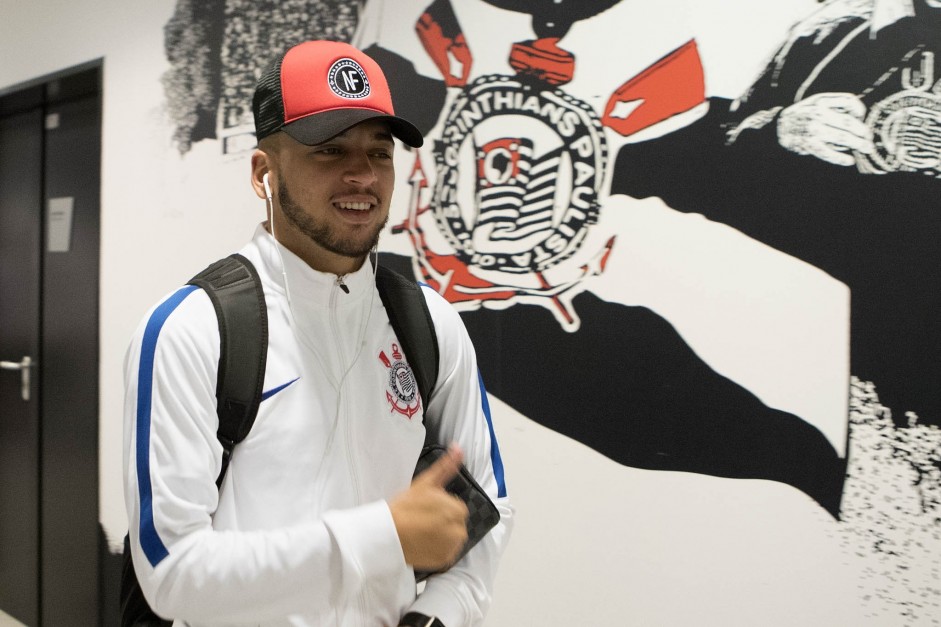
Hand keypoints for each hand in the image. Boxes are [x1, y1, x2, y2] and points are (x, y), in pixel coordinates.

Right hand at [389, 444, 468, 570]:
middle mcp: (460, 530)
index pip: (455, 508)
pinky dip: (437, 550)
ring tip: (421, 532)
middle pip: (455, 524)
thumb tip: (459, 447)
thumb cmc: (405, 506)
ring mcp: (452, 548)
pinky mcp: (444, 561)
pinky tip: (422, 544)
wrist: (387, 533)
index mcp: (458, 510)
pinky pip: (445, 553)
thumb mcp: (426, 483)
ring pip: (451, 539)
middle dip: (443, 522)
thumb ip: (446, 466)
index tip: (425, 509)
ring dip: (441, 536)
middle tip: (421, 520)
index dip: (440, 507)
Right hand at [777, 92, 873, 165]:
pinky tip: (850, 161)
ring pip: (843, 137)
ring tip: (866, 149)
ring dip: (858, 144)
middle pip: (849, 122)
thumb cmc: (801, 114)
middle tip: (869, 138)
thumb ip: (834, 103)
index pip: (849, 101)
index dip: (860, 109)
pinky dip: (841, 158)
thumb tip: (859, 114)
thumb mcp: (815, 101)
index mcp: (821, 101)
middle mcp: (818, 114)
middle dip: (863, 131)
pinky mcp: (809, 144)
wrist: (778, 128)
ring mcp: (813, 130)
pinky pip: (829, 153)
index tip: (862, 117)